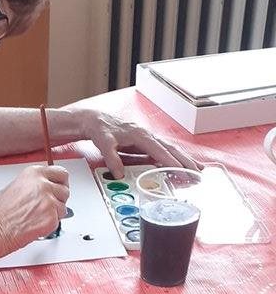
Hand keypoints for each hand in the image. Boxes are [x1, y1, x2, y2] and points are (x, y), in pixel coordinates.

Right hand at [0, 163, 69, 251]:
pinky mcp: (51, 218)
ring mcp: (48, 201)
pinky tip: (35, 225)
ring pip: (63, 208)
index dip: (60, 183)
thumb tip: (41, 189)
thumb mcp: (14, 186)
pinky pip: (58, 221)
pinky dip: (49, 226)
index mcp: (34, 174)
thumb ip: (32, 185)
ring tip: (36, 217)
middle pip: (65, 191)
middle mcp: (43, 185)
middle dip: (58, 200)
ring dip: (53, 214)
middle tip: (46, 207)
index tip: (58, 187)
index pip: (61, 173)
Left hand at [74, 108, 201, 179]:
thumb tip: (119, 174)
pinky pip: (164, 150)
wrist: (95, 119)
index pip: (160, 151)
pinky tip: (182, 165)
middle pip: (171, 149)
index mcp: (140, 135)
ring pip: (170, 149)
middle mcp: (147, 135)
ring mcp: (148, 138)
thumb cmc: (101, 128)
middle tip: (198, 174)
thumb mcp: (103, 142)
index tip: (182, 171)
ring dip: (184, 159)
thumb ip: (112, 158)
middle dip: (186, 161)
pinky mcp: (146, 142)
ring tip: (198, 170)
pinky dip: (175, 157)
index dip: (172, 162)